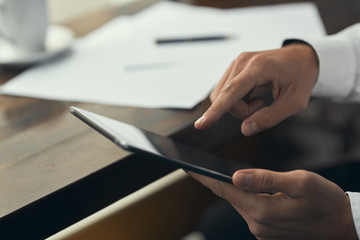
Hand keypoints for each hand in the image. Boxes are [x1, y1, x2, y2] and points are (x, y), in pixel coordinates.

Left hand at [189, 169, 356, 239]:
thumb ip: (266, 179)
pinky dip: (244, 195)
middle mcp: (257, 223)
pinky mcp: (267, 229)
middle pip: (229, 195)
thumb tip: (236, 176)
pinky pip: (249, 208)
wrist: (344, 225)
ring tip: (218, 171)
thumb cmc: (326, 201)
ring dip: (231, 187)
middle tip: (199, 164)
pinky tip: (243, 185)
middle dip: (214, 179)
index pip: (224, 189)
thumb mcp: (299, 182)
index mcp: (262, 210)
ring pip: (239, 201)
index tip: (186, 166)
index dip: (203, 176)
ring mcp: (261, 228)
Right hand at [194, 44, 318, 135]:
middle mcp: (242, 62)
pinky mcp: (234, 67)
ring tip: (259, 100)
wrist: (303, 58)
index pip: (231, 92)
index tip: (200, 125)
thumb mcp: (294, 103)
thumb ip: (270, 117)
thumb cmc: (301, 77)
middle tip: (261, 107)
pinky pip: (225, 91)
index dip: (215, 111)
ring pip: (222, 96)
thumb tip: (245, 129)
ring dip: (238, 106)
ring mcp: (236, 63)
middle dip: (240, 111)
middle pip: (224, 98)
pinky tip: (253, 94)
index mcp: (258, 67)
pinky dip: (237, 100)